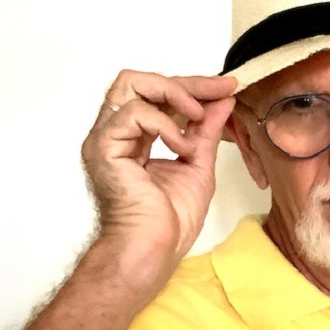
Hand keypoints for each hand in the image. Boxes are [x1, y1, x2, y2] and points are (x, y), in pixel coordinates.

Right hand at [81, 70, 235, 301]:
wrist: (154, 249)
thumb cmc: (171, 221)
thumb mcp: (198, 163)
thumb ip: (206, 129)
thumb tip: (222, 99)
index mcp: (134, 138)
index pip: (156, 94)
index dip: (192, 86)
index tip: (227, 86)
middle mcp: (115, 134)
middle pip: (139, 80)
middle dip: (183, 82)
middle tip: (216, 91)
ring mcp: (106, 139)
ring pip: (130, 84)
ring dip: (173, 96)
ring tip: (197, 119)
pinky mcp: (103, 148)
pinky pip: (134, 113)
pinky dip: (165, 124)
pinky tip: (182, 146)